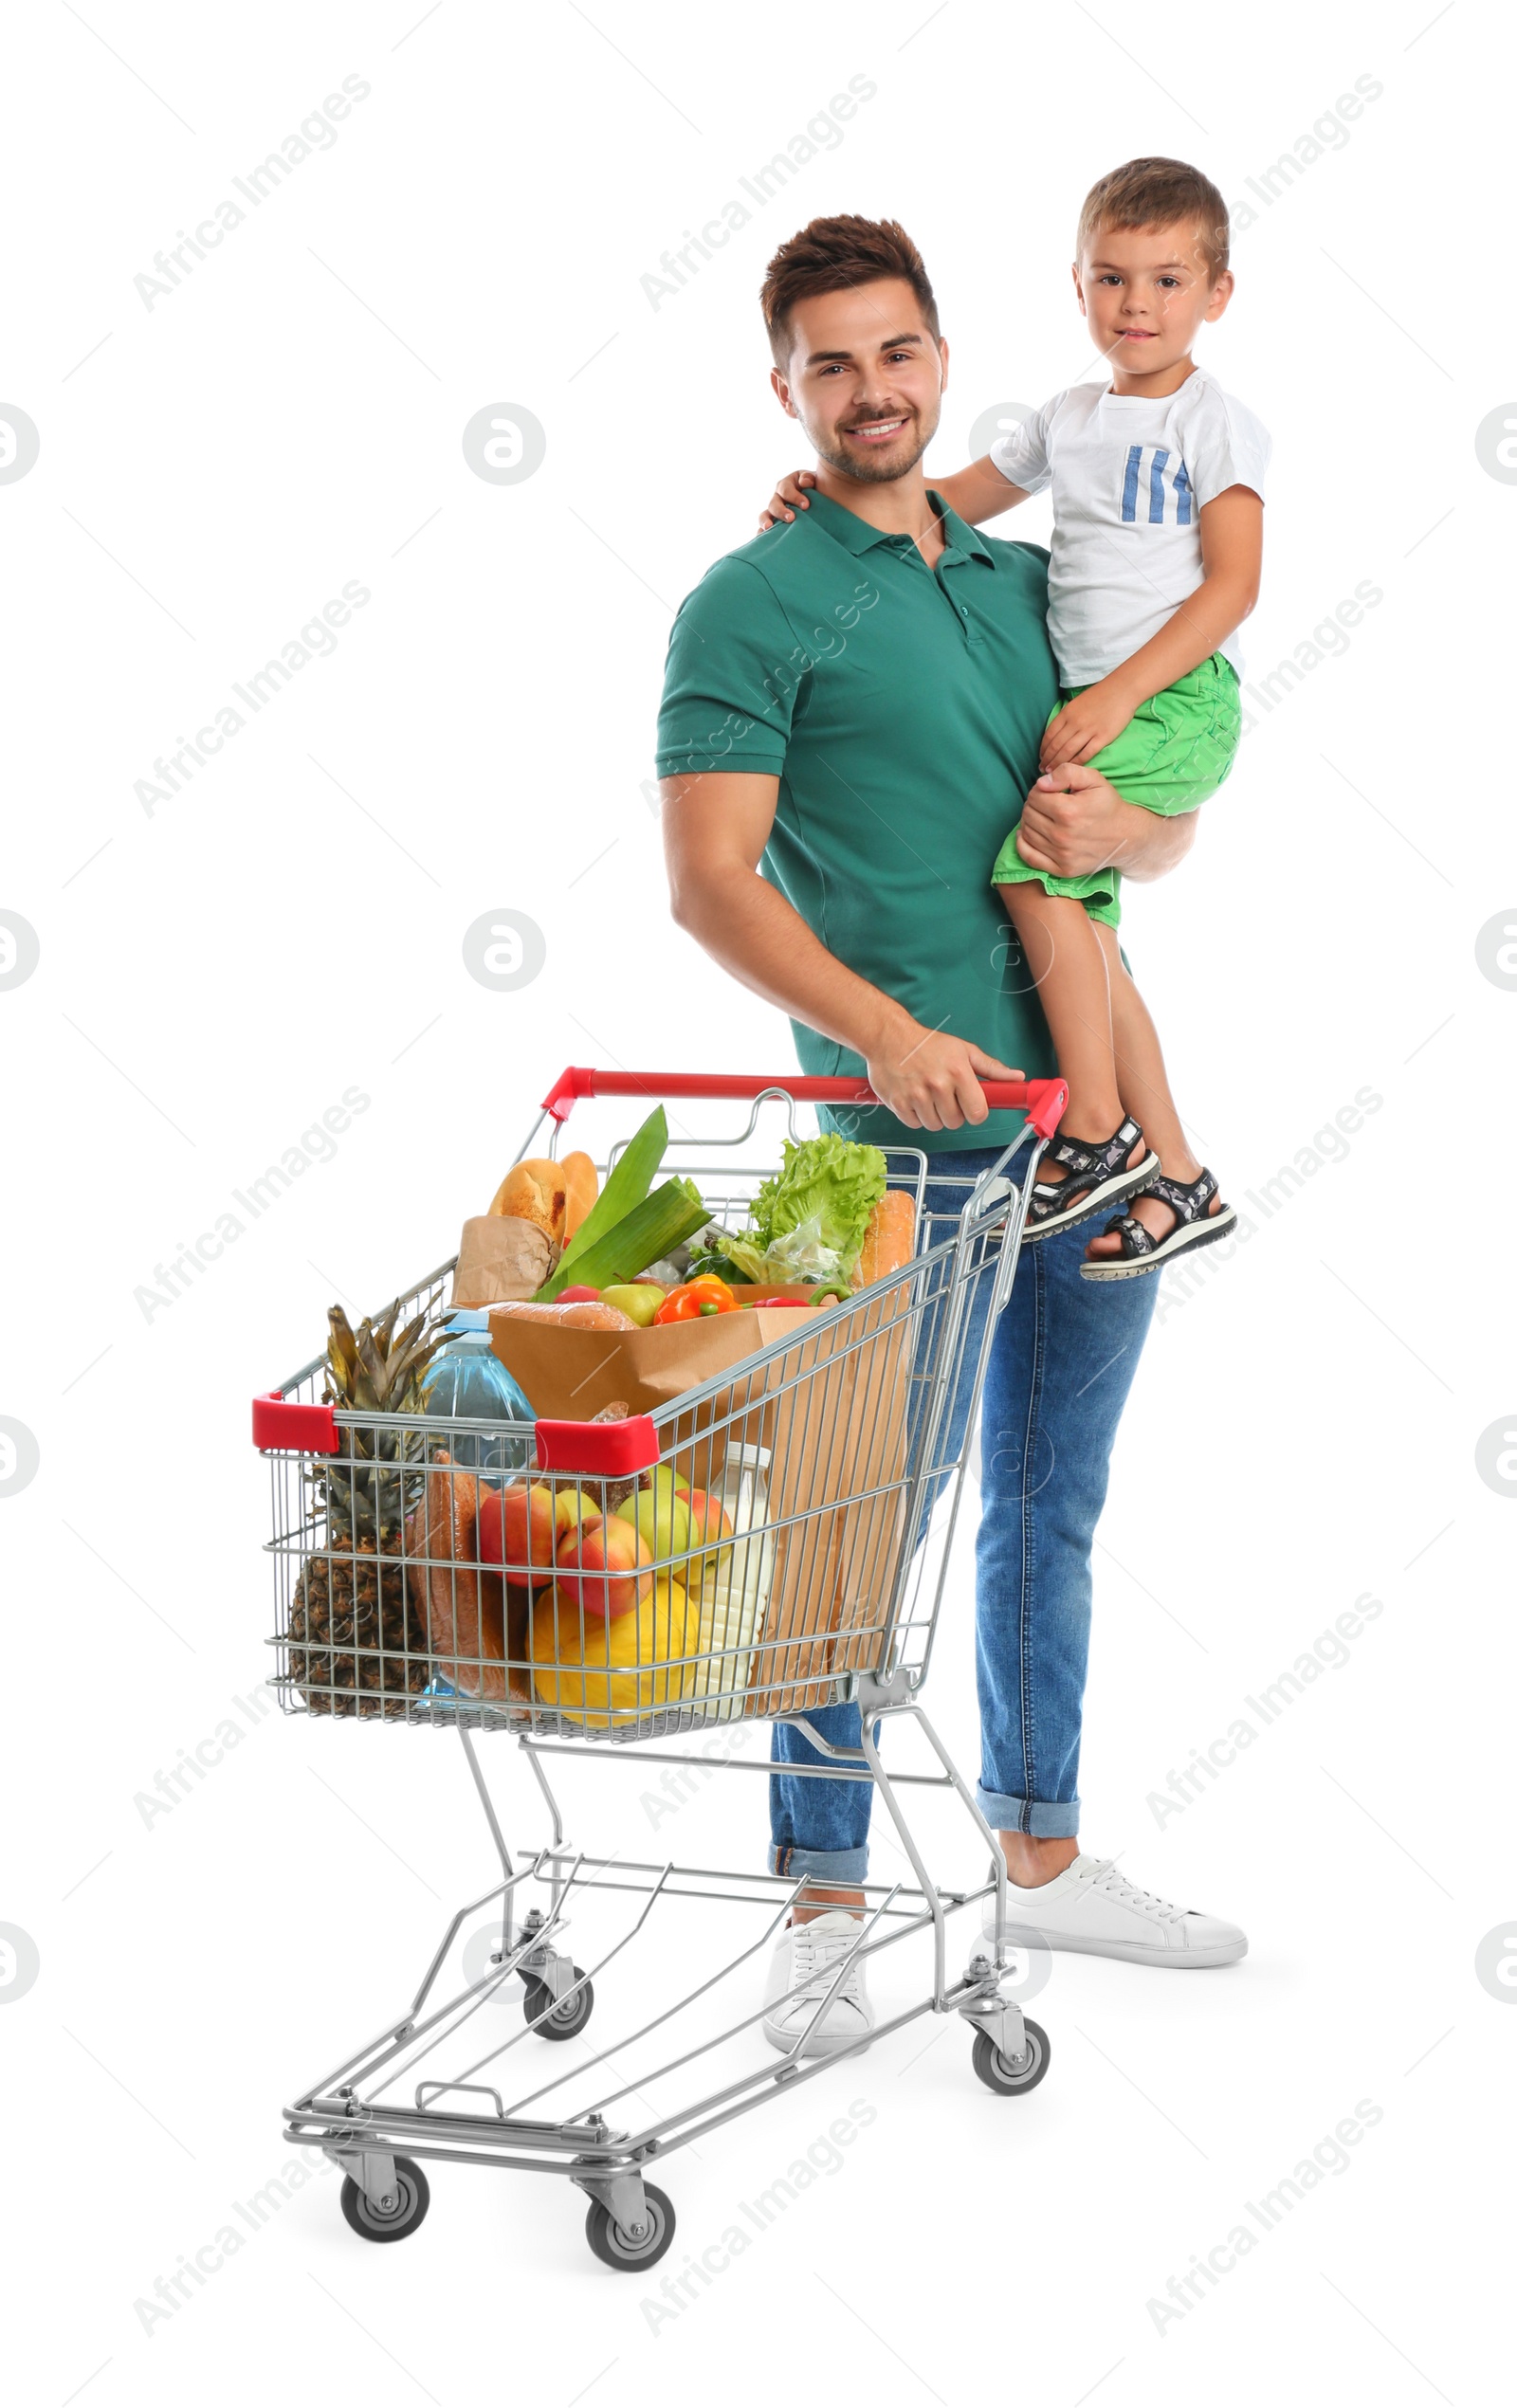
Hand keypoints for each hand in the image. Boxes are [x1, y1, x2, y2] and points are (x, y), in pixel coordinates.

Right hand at [759, 469, 815, 532]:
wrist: (823, 502)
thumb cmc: (819, 490)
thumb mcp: (816, 480)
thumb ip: (809, 478)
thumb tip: (804, 482)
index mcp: (787, 484)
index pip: (785, 489)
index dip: (794, 496)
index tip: (806, 505)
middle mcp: (778, 497)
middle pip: (774, 503)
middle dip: (781, 511)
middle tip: (791, 518)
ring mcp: (774, 512)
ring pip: (765, 515)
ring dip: (766, 521)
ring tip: (769, 527)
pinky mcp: (774, 524)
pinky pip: (764, 529)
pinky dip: (762, 534)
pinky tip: (764, 538)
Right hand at [864, 1023, 1022, 1132]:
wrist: (889, 1038)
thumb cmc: (928, 1044)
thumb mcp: (964, 1051)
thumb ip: (992, 1068)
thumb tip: (1018, 1077)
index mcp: (958, 1072)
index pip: (977, 1113)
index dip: (975, 1113)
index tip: (970, 1106)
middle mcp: (938, 1085)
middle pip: (955, 1122)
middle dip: (953, 1113)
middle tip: (946, 1096)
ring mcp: (916, 1095)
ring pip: (934, 1125)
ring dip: (934, 1115)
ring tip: (929, 1096)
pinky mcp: (898, 1103)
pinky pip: (915, 1124)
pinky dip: (916, 1116)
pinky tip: (915, 1099)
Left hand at [1015, 760, 1131, 881]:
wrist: (1126, 836)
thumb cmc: (1107, 805)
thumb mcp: (1094, 779)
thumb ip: (1067, 772)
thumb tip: (1041, 783)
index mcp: (1068, 811)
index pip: (1034, 796)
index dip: (1039, 790)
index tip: (1049, 791)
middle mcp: (1063, 835)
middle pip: (1028, 814)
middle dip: (1033, 805)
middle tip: (1046, 804)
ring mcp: (1062, 855)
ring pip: (1026, 833)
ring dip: (1029, 822)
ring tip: (1042, 816)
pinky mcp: (1062, 869)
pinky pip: (1029, 857)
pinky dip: (1022, 844)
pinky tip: (1027, 834)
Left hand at [1039, 678, 1136, 771]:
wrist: (1122, 690)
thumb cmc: (1100, 696)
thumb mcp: (1076, 703)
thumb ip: (1066, 717)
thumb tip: (1056, 733)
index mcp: (1067, 713)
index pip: (1049, 735)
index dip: (1043, 749)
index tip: (1041, 758)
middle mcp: (1075, 722)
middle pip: (1056, 746)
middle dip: (1047, 760)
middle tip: (1043, 770)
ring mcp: (1089, 730)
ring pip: (1068, 752)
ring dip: (1058, 764)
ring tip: (1052, 772)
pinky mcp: (1103, 737)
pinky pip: (1086, 754)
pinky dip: (1076, 763)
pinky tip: (1072, 769)